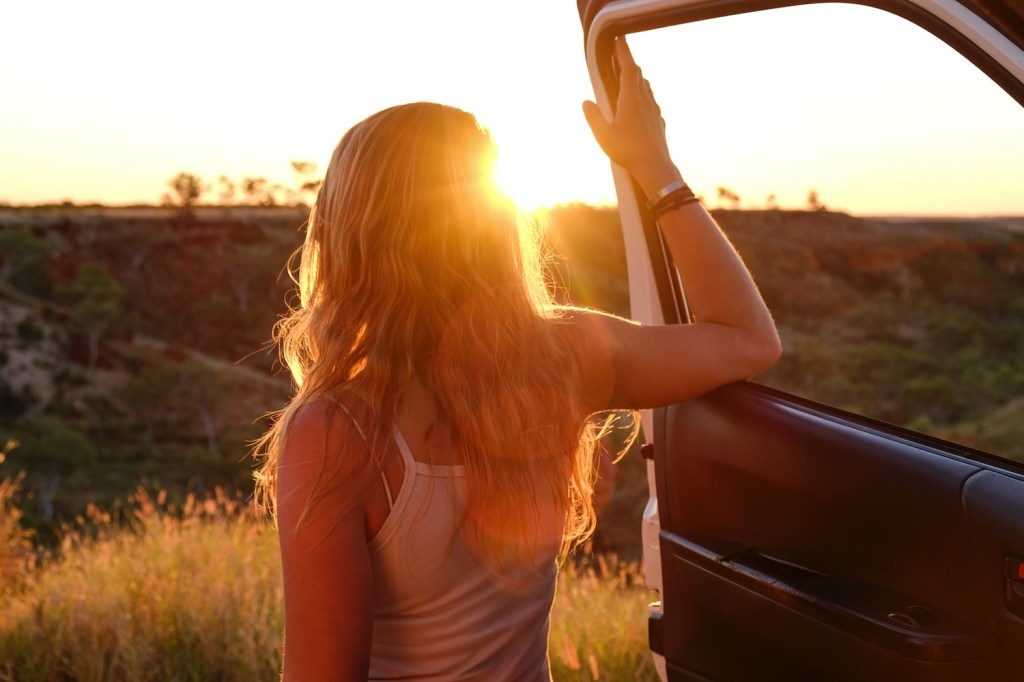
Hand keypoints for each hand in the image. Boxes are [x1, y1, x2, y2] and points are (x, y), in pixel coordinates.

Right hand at [582, 37, 681, 195]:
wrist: (655, 167)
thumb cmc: (629, 151)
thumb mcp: (603, 135)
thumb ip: (593, 117)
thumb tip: (586, 102)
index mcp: (631, 100)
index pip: (628, 68)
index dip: (624, 52)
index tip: (620, 39)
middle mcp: (645, 101)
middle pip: (638, 75)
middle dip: (629, 63)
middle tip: (621, 55)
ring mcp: (654, 111)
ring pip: (646, 87)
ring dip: (637, 78)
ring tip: (628, 77)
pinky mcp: (658, 122)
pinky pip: (650, 102)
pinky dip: (643, 95)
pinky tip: (639, 104)